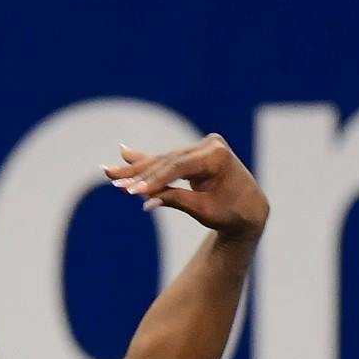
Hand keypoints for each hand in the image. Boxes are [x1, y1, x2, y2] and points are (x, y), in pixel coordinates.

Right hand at [103, 134, 268, 238]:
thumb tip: (145, 201)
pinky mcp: (194, 154)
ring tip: (108, 172)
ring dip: (136, 170)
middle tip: (110, 178)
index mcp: (217, 157)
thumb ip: (175, 200)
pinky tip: (124, 153)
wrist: (250, 208)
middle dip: (137, 173)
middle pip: (166, 162)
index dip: (152, 181)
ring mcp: (202, 147)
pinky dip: (145, 162)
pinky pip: (166, 161)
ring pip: (162, 161)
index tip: (130, 192)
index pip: (177, 168)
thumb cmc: (230, 212)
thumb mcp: (203, 209)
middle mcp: (210, 146)